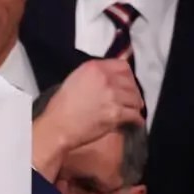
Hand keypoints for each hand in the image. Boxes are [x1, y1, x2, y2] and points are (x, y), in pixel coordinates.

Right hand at [32, 59, 142, 180]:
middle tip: (133, 100)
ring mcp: (112, 96)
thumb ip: (93, 76)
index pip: (122, 66)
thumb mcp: (74, 80)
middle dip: (133, 92)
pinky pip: (134, 115)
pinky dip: (136, 120)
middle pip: (131, 83)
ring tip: (134, 111)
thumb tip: (107, 79)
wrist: (57, 127)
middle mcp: (105, 79)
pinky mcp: (115, 113)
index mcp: (94, 68)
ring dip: (136, 106)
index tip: (129, 84)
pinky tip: (135, 122)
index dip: (129, 77)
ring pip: (135, 99)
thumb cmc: (60, 108)